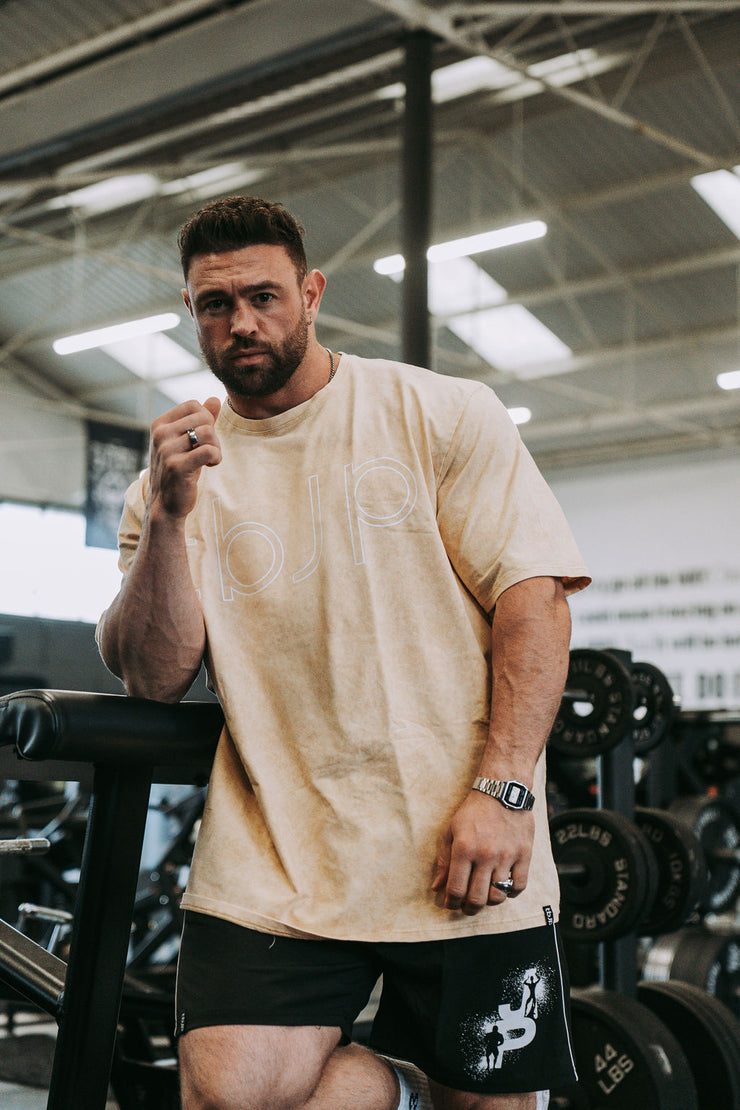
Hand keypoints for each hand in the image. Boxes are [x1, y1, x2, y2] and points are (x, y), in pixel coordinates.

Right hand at [148, 397, 221, 518]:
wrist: (165, 504)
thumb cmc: (179, 470)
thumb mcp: (188, 442)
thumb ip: (201, 420)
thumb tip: (214, 399)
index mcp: (160, 424)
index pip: (193, 405)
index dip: (206, 419)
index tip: (202, 438)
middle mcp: (160, 434)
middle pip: (203, 417)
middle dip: (213, 434)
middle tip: (209, 451)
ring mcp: (166, 450)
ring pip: (208, 433)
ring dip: (216, 447)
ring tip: (209, 459)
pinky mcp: (177, 466)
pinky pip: (209, 450)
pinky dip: (216, 457)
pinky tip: (210, 465)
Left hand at [431, 790, 533, 915]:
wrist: (502, 791)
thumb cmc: (473, 812)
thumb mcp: (451, 831)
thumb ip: (443, 860)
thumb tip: (437, 887)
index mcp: (464, 849)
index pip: (456, 889)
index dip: (451, 902)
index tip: (450, 904)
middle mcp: (485, 855)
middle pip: (477, 898)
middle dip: (468, 909)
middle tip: (466, 908)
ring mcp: (506, 856)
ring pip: (498, 896)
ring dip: (488, 902)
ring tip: (484, 897)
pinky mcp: (524, 854)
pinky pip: (519, 886)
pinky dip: (511, 893)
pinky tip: (503, 887)